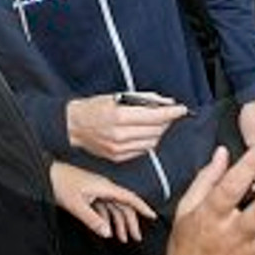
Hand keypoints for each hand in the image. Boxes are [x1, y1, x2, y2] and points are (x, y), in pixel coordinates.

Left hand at [50, 162, 156, 241]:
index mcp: (104, 187)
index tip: (152, 216)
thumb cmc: (59, 183)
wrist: (45, 174)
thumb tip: (107, 232)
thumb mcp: (77, 205)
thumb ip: (93, 220)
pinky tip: (107, 229)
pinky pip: (103, 207)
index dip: (142, 207)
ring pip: (113, 208)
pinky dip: (107, 219)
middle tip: (136, 237)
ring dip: (119, 223)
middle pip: (123, 206)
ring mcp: (96, 190)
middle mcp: (103, 188)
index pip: (129, 198)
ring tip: (123, 238)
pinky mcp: (88, 193)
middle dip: (131, 222)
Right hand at [66, 92, 188, 162]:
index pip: (154, 116)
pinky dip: (147, 142)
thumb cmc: (94, 107)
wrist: (73, 125)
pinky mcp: (118, 157)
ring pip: (152, 142)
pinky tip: (143, 134)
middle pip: (156, 130)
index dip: (171, 112)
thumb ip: (143, 100)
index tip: (181, 109)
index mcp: (119, 115)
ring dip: (158, 132)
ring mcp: (119, 149)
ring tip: (154, 123)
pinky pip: (142, 151)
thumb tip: (166, 103)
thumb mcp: (117, 96)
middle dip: (166, 121)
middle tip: (168, 113)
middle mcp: (120, 134)